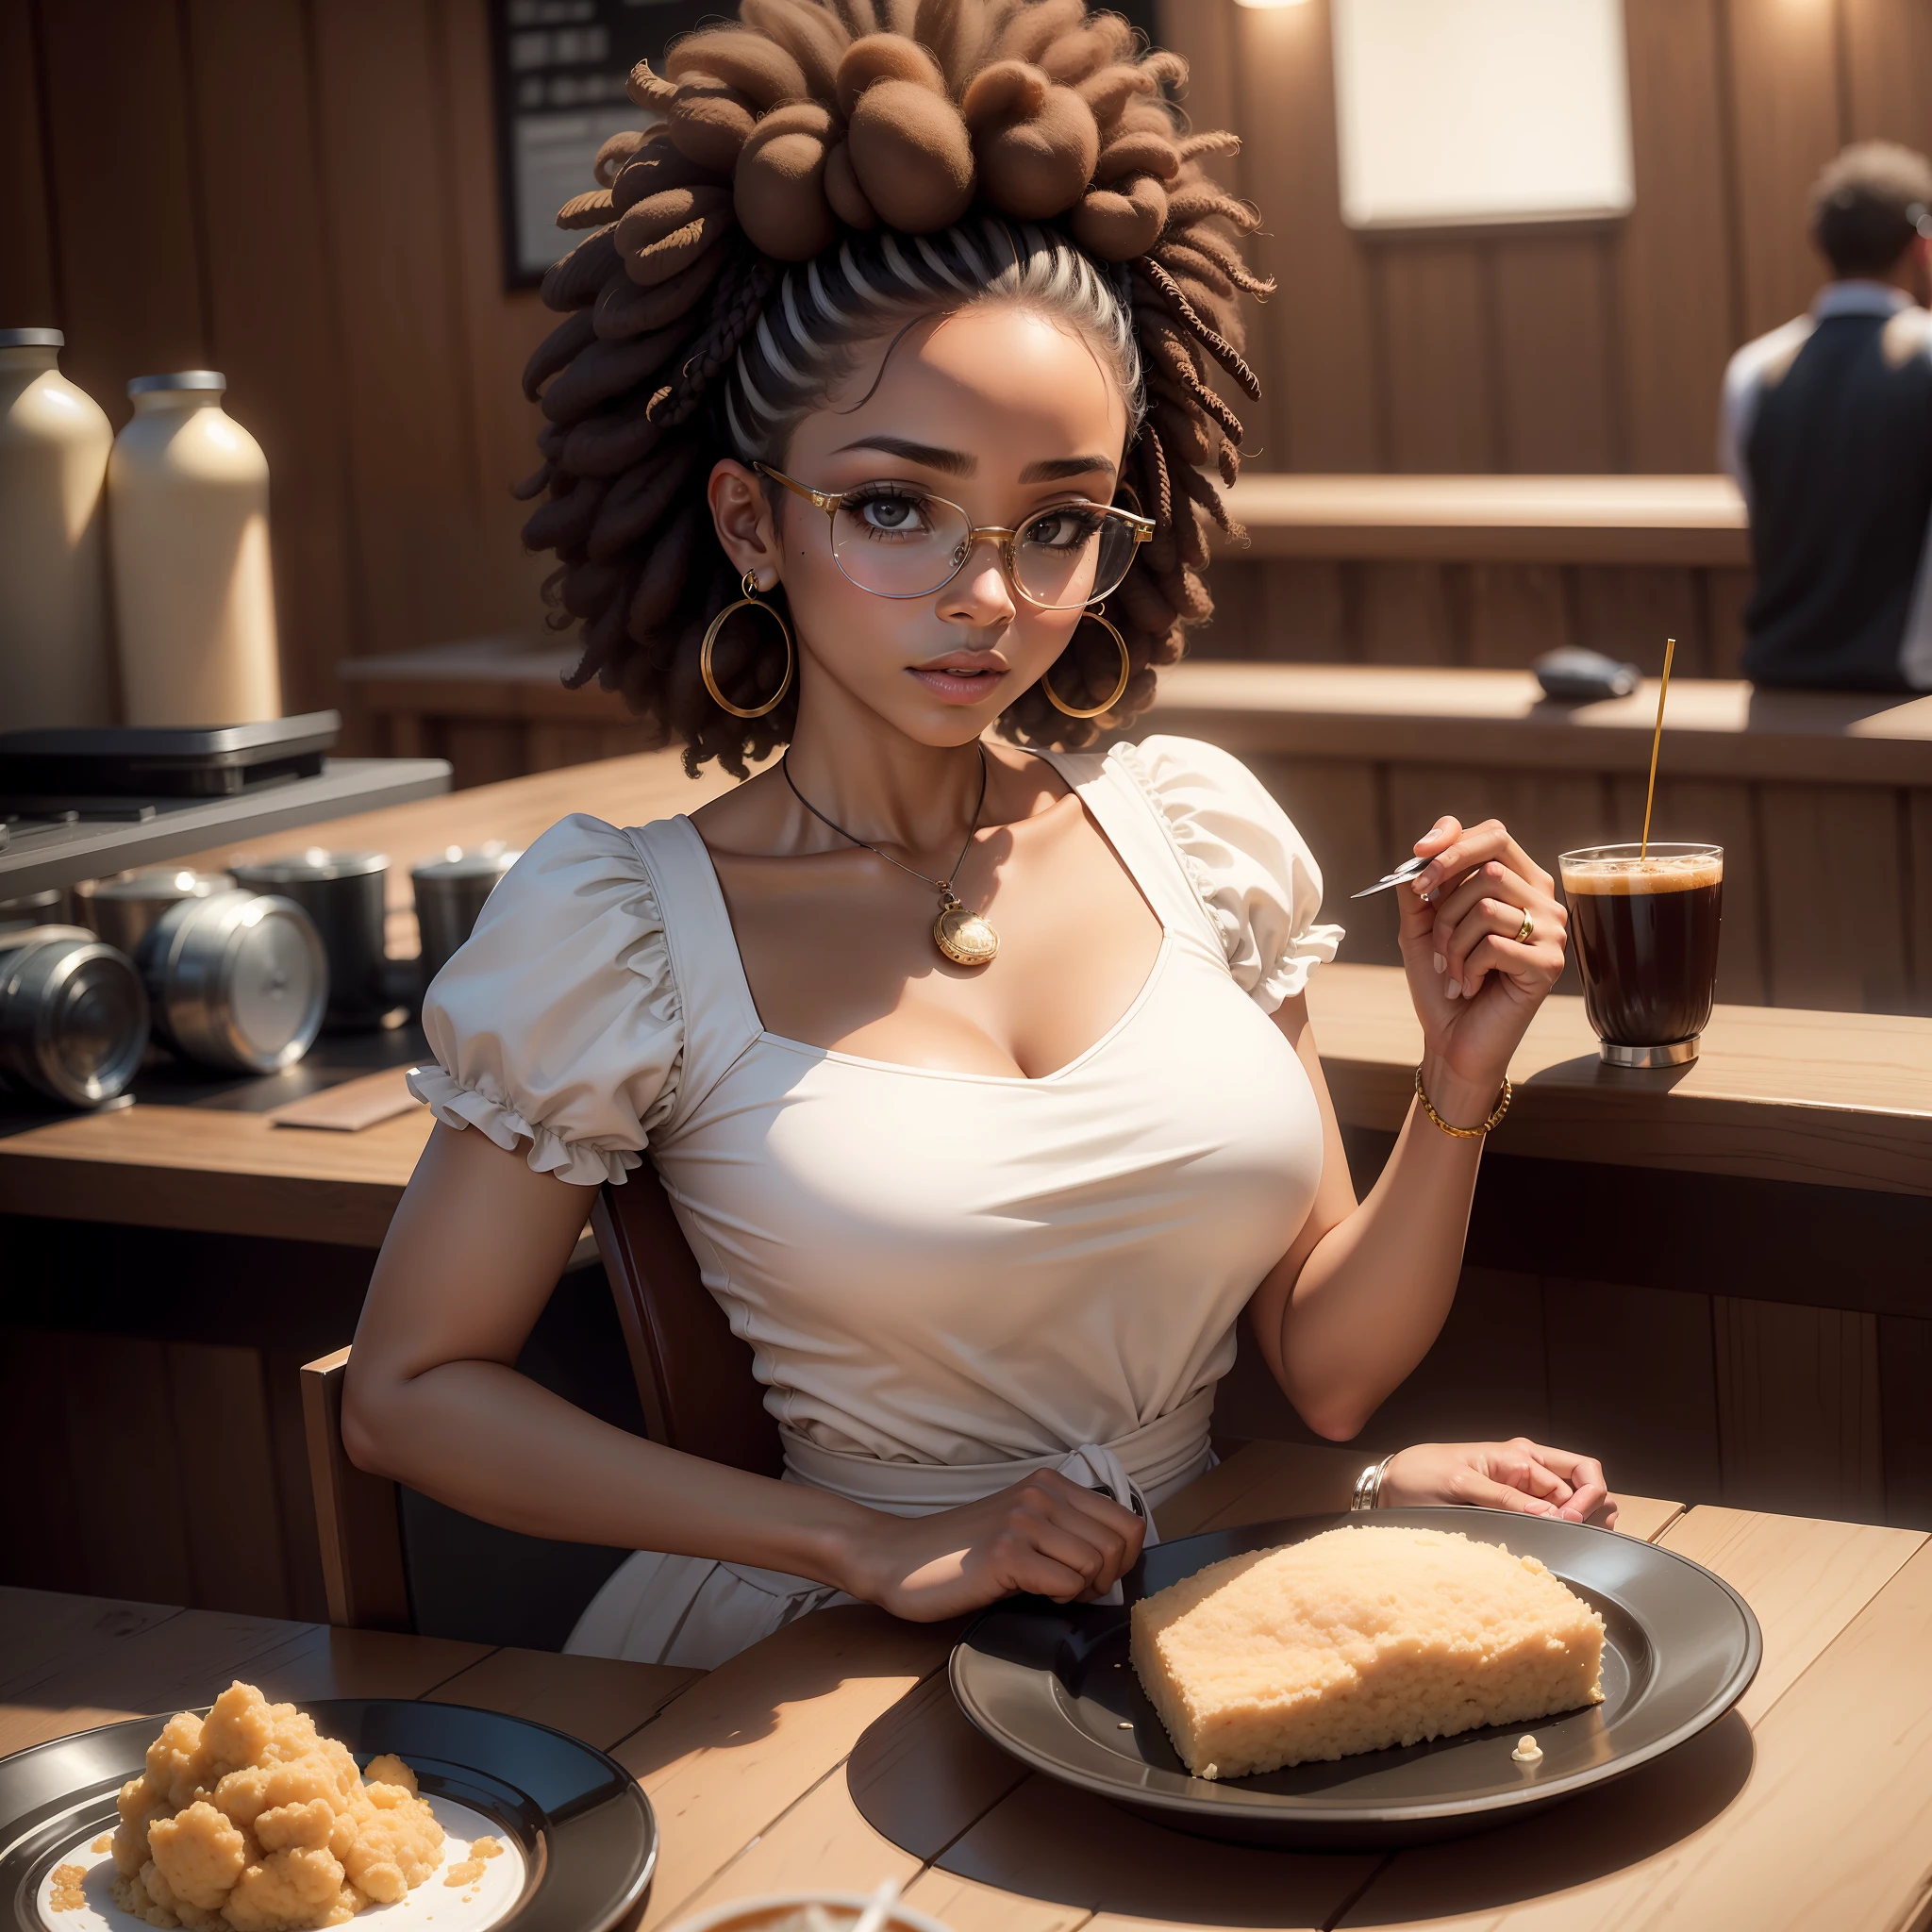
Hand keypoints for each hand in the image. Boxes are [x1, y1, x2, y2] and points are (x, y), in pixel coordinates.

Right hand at [836, 1469, 1146, 1621]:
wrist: (900, 1559)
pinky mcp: (1006, 1553)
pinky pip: (1067, 1583)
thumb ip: (1065, 1531)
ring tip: (1049, 1590)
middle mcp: (1041, 1494)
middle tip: (1074, 1590)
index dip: (1125, 1558)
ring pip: (1097, 1564)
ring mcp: (1023, 1521)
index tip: (1099, 1577)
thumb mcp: (1022, 1527)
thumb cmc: (963, 1552)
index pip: (1126, 1520)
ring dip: (1081, 1589)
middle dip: (1107, 1578)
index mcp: (1049, 1484)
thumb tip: (1118, 1559)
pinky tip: (1033, 1594)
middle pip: (1119, 1544)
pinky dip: (1059, 1599)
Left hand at [1381, 1438, 1616, 1526]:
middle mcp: (1529, 1467)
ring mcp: (1524, 1487)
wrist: (1395, 1482)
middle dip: (1594, 1507)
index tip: (1569, 1524)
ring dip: (1586, 1518)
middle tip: (1583, 1535)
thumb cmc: (1424, 1474)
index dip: (1584, 1501)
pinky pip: (1552, 1513)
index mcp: (1521, 1455)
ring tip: (1580, 1540)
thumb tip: (1551, 1514)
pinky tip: (1565, 1541)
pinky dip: (1567, 1526)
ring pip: (1575, 1499)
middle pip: (1585, 1483)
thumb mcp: (1461, 1485)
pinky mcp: (1515, 1505)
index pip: (1580, 1473)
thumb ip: (1504, 1498)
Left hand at [1398, 818, 1567, 1113]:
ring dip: (1452, 941)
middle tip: (1430, 936)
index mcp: (1517, 884)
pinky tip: (1469, 986)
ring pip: (1487, 906)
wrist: (1452, 1040)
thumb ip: (1419, 887)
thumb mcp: (1420, 927)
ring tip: (1452, 970)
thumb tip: (1419, 852)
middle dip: (1444, 902)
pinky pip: (1493, 944)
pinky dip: (1466, 967)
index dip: (1453, 840)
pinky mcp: (1548, 963)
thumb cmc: (1441, 982)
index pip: (1494, 835)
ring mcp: (1551, 932)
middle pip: (1489, 866)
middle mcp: (1542, 901)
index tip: (1417, 855)